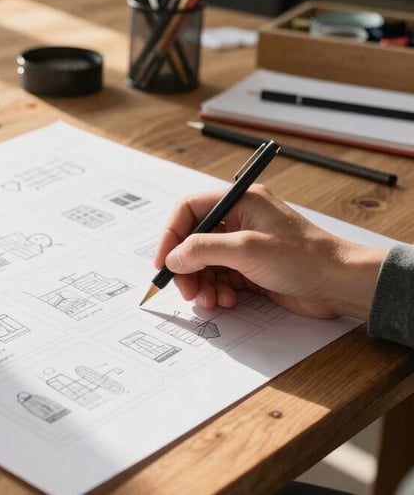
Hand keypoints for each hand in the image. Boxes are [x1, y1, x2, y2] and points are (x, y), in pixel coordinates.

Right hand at [153, 184, 385, 318]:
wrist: (340, 284)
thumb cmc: (303, 257)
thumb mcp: (246, 250)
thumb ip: (203, 250)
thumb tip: (173, 258)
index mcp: (239, 202)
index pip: (189, 210)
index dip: (171, 235)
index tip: (163, 261)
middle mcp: (239, 221)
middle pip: (193, 241)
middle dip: (187, 267)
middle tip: (187, 290)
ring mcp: (245, 246)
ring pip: (205, 264)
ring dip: (202, 283)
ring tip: (211, 300)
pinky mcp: (251, 269)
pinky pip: (220, 278)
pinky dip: (218, 291)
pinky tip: (228, 300)